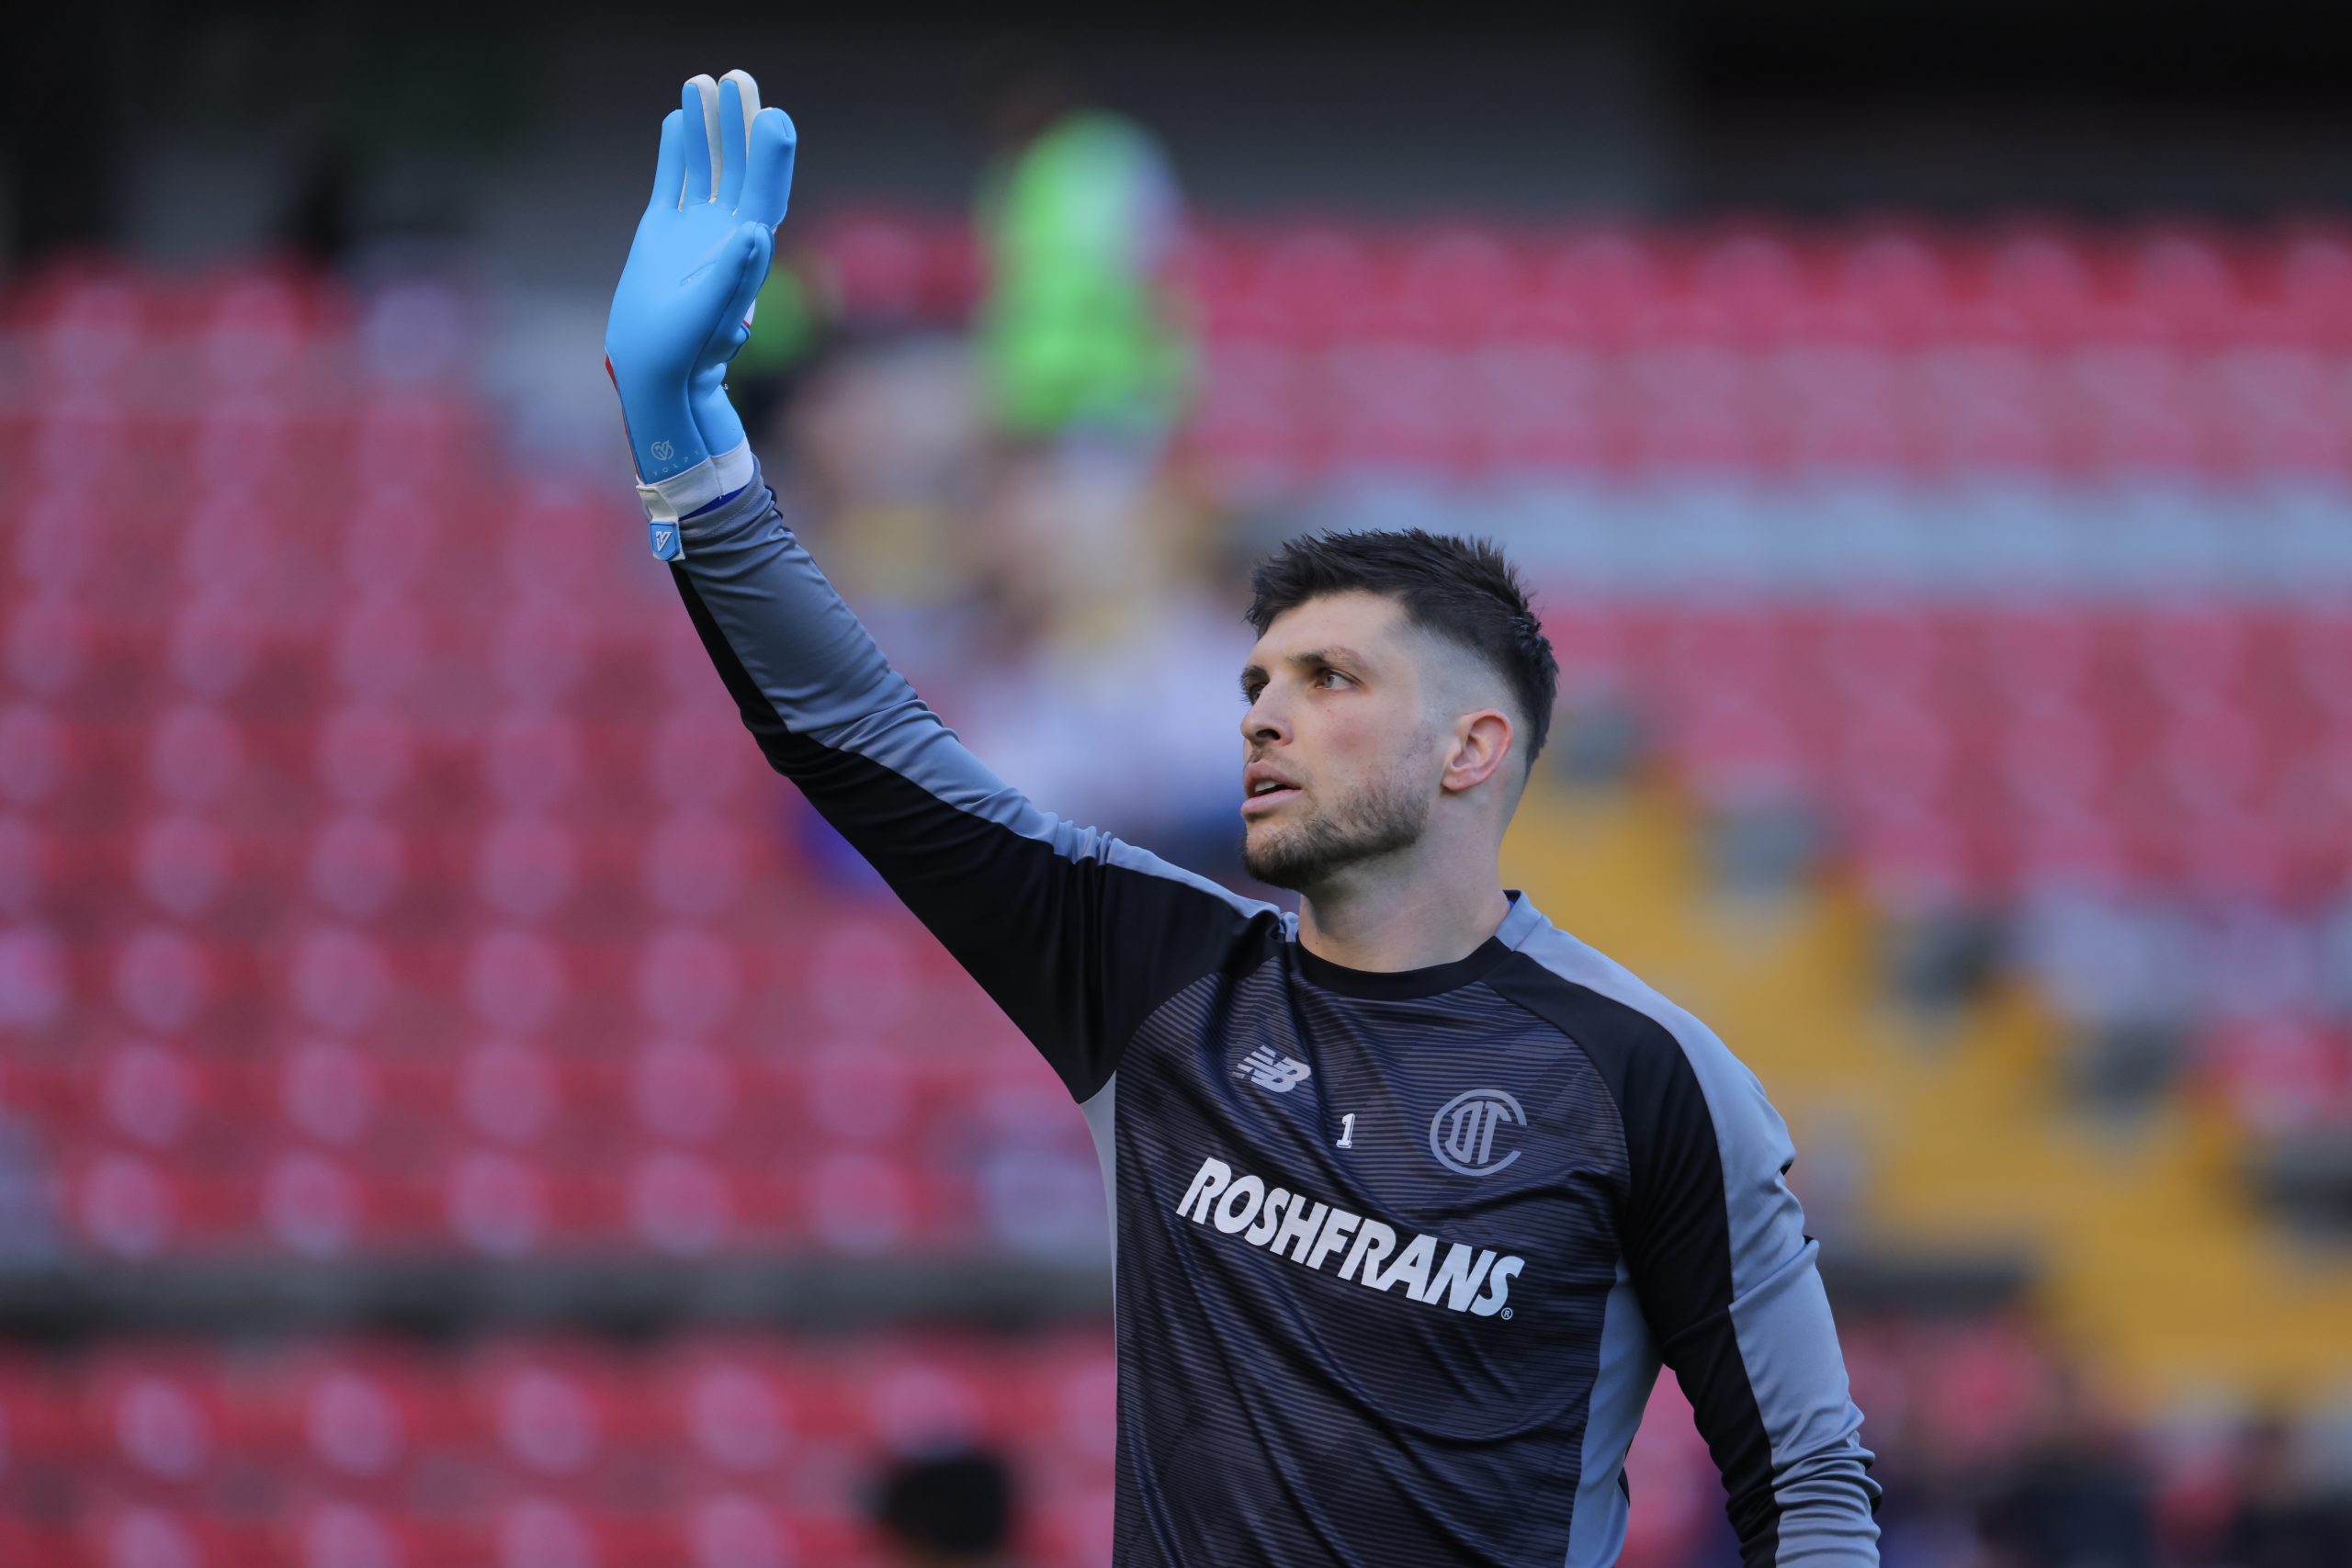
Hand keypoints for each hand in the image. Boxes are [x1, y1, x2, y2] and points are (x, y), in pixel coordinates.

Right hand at [605, 70, 796, 494]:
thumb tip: (757, 232)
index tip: (774, 116)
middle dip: (740, 125)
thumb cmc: (685, 352)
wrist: (655, 371)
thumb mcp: (708, 316)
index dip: (771, 156)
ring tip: (702, 81)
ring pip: (706, 168)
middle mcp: (727, 233)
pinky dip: (677, 153)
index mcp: (747, 252)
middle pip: (740, 169)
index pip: (767, 193)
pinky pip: (674, 183)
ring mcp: (697, 230)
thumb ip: (733, 276)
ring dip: (708, 128)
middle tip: (739, 78)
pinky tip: (678, 119)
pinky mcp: (665, 232)